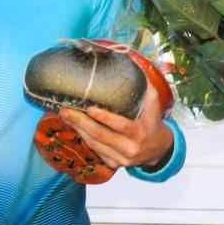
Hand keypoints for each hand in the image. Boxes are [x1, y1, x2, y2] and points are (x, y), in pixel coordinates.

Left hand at [56, 76, 173, 172]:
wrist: (158, 150)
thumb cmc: (153, 122)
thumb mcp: (153, 103)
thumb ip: (145, 83)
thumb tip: (133, 60)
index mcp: (139, 132)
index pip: (119, 125)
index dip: (103, 118)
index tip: (89, 108)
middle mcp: (129, 148)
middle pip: (100, 135)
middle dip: (80, 122)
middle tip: (65, 110)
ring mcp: (121, 158)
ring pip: (94, 144)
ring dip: (77, 129)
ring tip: (65, 116)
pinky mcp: (114, 164)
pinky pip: (95, 150)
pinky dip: (84, 138)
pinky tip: (75, 127)